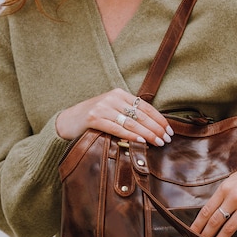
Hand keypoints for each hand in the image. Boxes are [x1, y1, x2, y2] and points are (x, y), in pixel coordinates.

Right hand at [55, 89, 172, 145]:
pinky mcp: (94, 118)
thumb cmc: (93, 118)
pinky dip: (131, 135)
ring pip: (132, 122)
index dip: (159, 119)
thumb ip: (128, 114)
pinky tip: (141, 141)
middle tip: (167, 139)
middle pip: (141, 114)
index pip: (145, 106)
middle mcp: (112, 98)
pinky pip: (117, 128)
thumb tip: (153, 128)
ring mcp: (103, 107)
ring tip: (159, 142)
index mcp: (119, 94)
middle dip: (157, 128)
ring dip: (148, 134)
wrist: (67, 121)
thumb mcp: (112, 111)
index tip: (169, 130)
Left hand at [190, 148, 236, 236]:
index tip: (192, 235)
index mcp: (226, 187)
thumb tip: (212, 211)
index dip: (197, 225)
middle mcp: (235, 196)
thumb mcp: (236, 178)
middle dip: (206, 236)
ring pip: (229, 228)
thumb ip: (225, 193)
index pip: (207, 210)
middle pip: (215, 221)